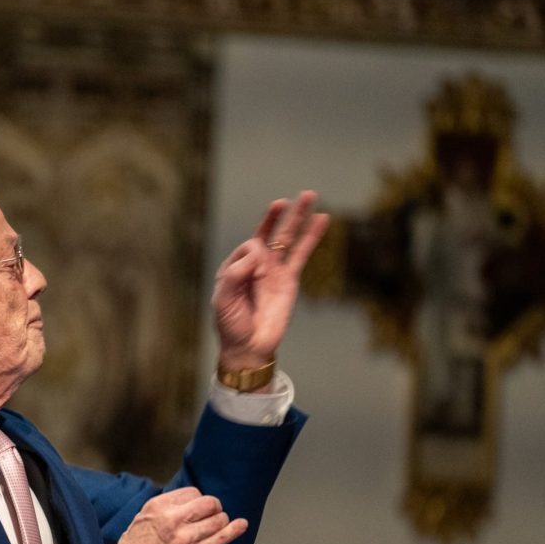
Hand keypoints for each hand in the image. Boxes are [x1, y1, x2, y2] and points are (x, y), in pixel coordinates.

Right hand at [107, 487, 247, 543]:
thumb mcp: (141, 520)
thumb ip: (163, 510)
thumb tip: (185, 504)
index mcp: (158, 507)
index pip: (192, 492)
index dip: (197, 500)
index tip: (197, 509)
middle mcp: (173, 519)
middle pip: (208, 502)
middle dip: (213, 507)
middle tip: (212, 514)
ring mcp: (185, 538)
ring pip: (217, 519)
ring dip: (221, 521)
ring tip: (218, 525)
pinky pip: (221, 538)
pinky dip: (235, 530)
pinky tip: (242, 525)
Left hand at [213, 191, 329, 372]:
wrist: (248, 348)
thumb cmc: (230, 325)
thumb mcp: (222, 299)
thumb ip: (235, 274)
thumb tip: (257, 251)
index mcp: (235, 265)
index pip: (248, 246)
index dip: (254, 254)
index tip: (255, 271)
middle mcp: (255, 264)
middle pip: (269, 232)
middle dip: (278, 214)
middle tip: (288, 199)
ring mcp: (274, 270)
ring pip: (288, 238)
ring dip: (298, 217)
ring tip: (310, 196)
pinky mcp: (289, 280)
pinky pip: (301, 254)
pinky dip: (311, 236)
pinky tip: (322, 219)